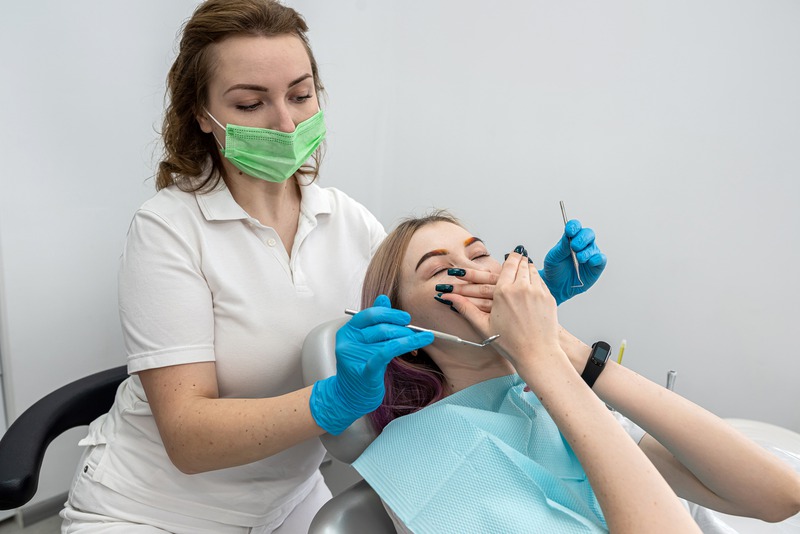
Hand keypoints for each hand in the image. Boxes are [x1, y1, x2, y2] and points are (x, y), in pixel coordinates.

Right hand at [309, 295, 433, 434]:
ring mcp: (354, 357)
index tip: (405, 318)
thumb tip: (383, 298)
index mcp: (347, 332)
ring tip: (420, 339)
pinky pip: (386, 353)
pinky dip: (403, 346)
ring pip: (386, 340)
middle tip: (416, 331)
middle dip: (402, 328)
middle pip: (380, 328)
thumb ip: (374, 320)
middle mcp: (348, 342)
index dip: (389, 314)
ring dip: (408, 338)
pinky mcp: (364, 372)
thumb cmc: (360, 367)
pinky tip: (416, 344)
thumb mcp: (366, 342)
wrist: (349, 397)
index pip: (369, 315)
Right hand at [450, 251, 561, 372]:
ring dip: (528, 266)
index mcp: (503, 292)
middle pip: (521, 263)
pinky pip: (541, 281)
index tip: (510, 254)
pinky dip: (537, 277)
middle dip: (519, 259)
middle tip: (518, 255)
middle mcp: (521, 288)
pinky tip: (534, 280)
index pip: (509, 264)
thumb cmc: (510, 343)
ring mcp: (537, 292)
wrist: (536, 354)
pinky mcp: (548, 298)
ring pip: (533, 270)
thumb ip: (465, 308)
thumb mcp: (483, 325)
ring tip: (525, 265)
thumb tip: (447, 298)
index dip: (510, 257)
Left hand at [540, 219, 606, 304]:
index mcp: (570, 239)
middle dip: (582, 238)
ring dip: (586, 252)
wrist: (557, 286)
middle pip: (588, 233)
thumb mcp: (553, 257)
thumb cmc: (555, 269)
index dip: (574, 226)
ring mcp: (591, 254)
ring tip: (579, 258)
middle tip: (574, 246)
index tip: (569, 230)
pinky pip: (601, 259)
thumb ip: (561, 247)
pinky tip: (590, 262)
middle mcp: (583, 244)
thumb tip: (568, 236)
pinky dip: (597, 259)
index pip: (575, 227)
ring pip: (593, 247)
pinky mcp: (596, 266)